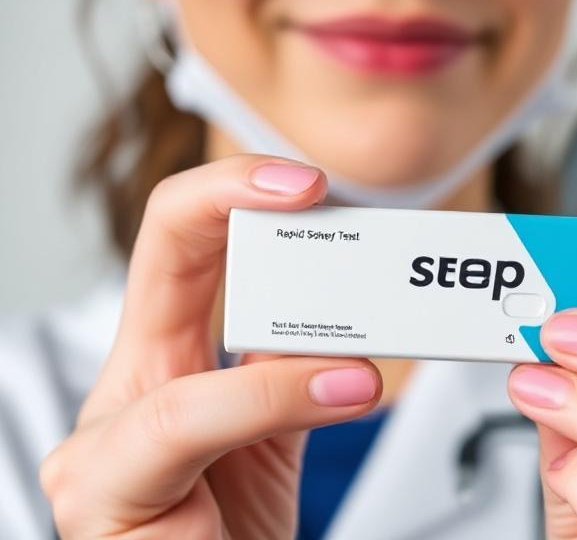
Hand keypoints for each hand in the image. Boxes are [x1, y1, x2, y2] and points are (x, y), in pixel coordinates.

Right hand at [40, 156, 381, 538]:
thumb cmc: (229, 537)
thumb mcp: (273, 433)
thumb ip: (291, 369)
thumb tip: (345, 314)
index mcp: (168, 364)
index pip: (186, 248)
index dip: (236, 196)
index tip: (311, 184)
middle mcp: (129, 390)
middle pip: (159, 258)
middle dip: (230, 199)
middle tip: (314, 189)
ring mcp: (104, 445)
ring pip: (177, 355)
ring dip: (286, 340)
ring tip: (362, 355)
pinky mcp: (103, 499)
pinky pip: (183, 427)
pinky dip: (267, 400)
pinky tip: (343, 393)